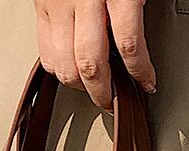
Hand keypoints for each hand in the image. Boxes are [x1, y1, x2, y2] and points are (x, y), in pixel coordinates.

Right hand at [33, 0, 155, 110]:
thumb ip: (135, 6)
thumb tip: (138, 45)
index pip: (128, 44)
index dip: (140, 71)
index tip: (147, 83)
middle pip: (91, 64)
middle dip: (103, 92)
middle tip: (113, 101)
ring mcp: (59, 4)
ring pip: (65, 66)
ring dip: (81, 86)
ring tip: (93, 88)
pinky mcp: (41, 6)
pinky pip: (46, 53)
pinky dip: (60, 70)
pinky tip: (73, 69)